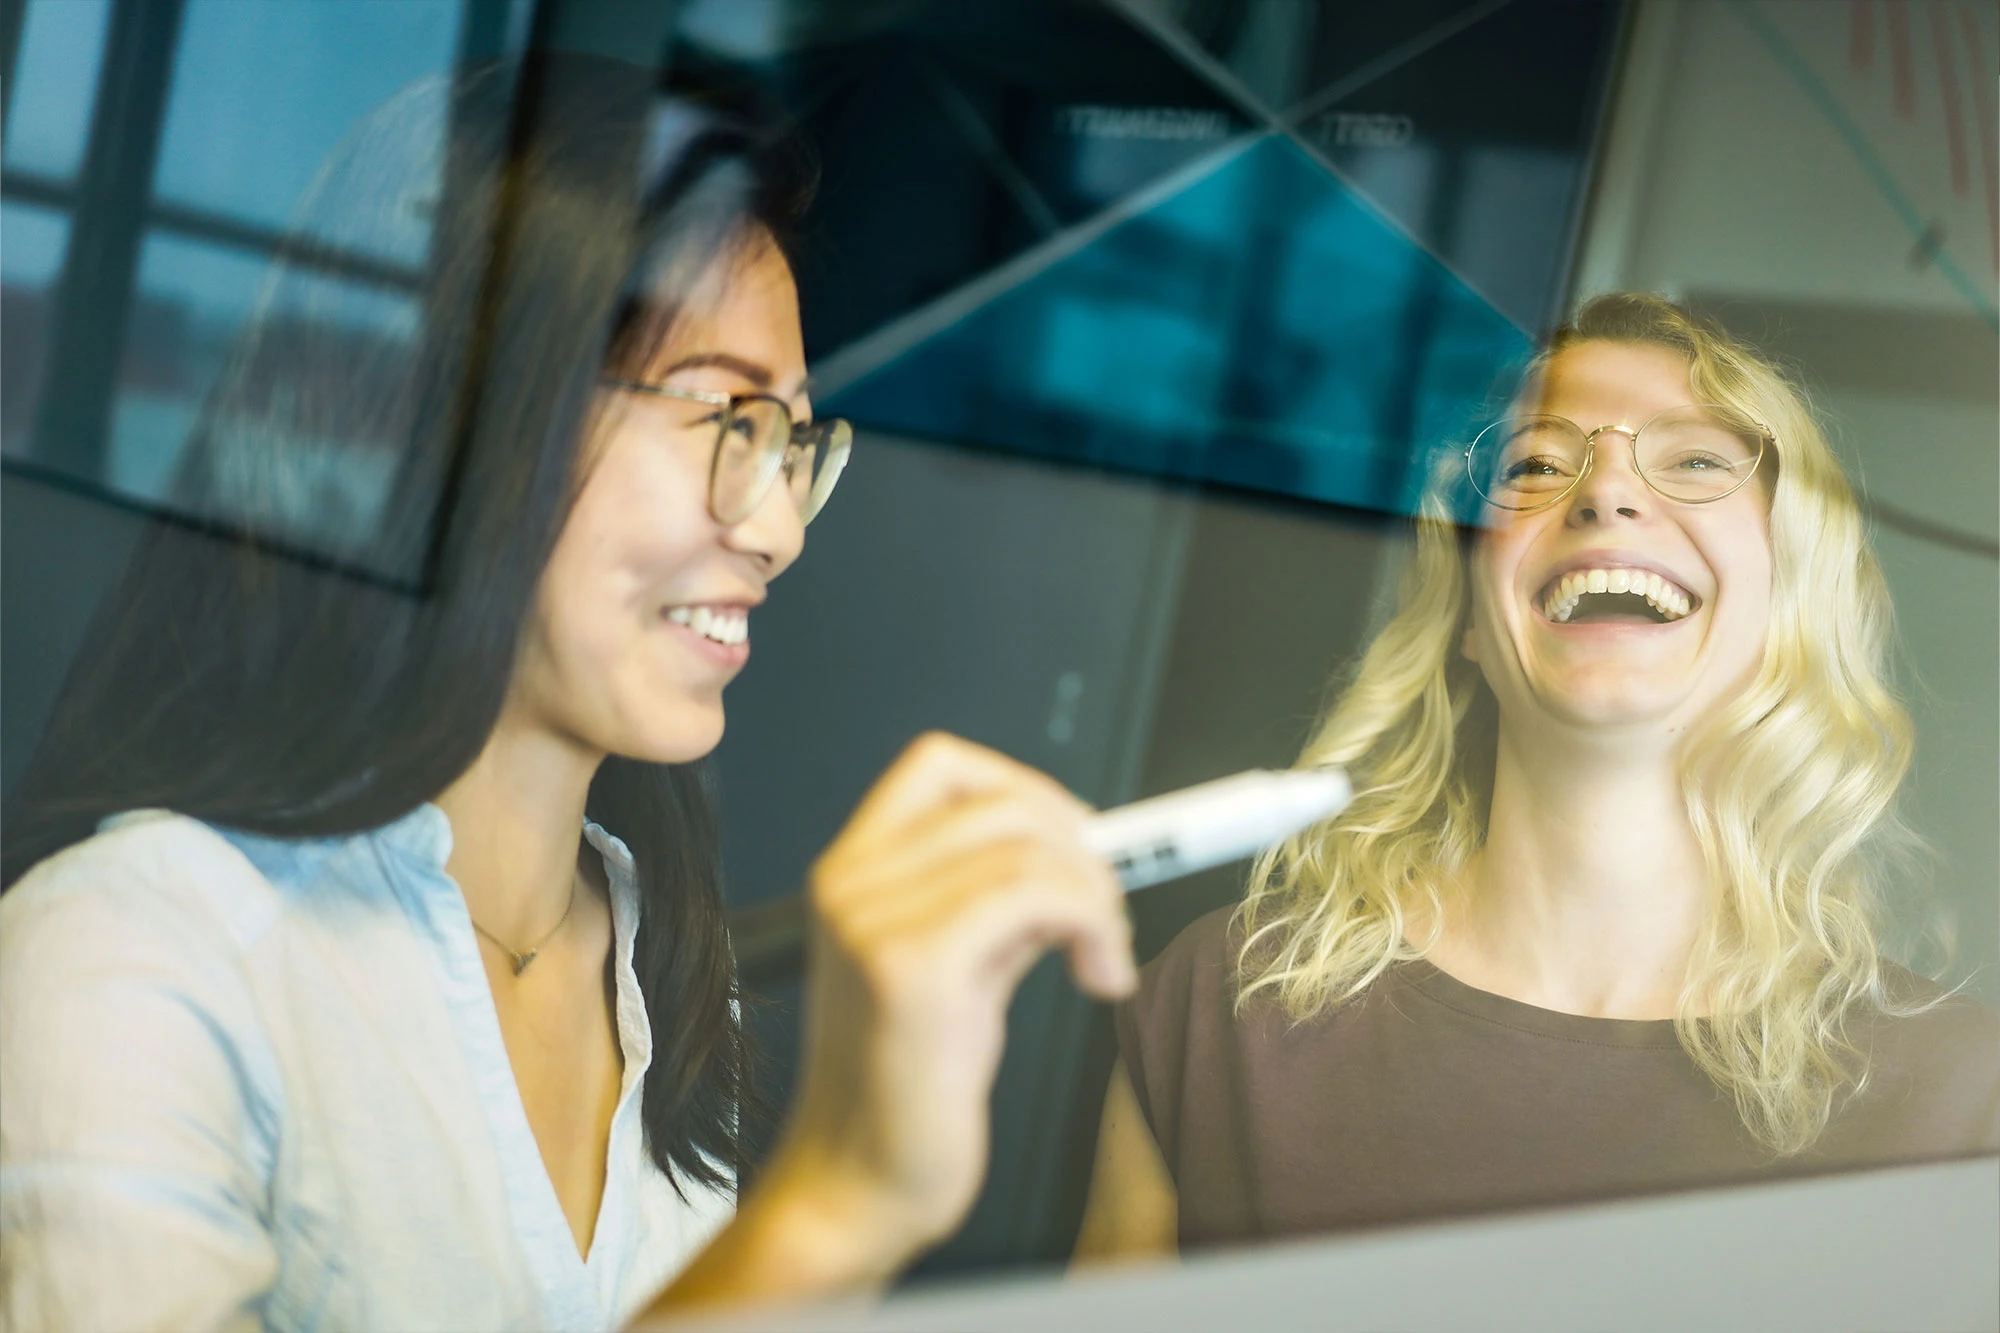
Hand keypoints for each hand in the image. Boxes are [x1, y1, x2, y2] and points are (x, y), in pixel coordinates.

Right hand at [763, 732, 1135, 1268]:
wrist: (859, 1187)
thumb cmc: (911, 1086)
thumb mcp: (962, 968)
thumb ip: (1001, 903)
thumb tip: (1079, 855)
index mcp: (850, 871)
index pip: (939, 765)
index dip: (1026, 787)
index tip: (1080, 844)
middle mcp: (848, 882)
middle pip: (999, 800)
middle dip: (1082, 848)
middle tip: (1109, 917)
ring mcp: (871, 920)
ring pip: (1027, 848)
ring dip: (1097, 896)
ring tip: (1106, 959)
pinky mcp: (910, 969)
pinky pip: (1034, 895)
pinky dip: (1092, 924)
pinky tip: (1102, 979)